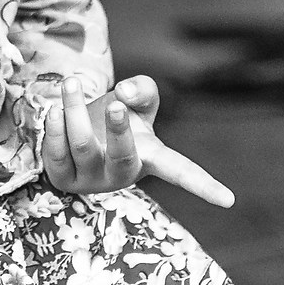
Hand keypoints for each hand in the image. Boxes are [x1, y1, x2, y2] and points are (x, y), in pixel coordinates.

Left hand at [42, 74, 234, 207]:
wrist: (79, 128)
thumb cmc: (118, 116)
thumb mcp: (138, 100)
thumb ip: (142, 90)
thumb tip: (126, 92)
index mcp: (150, 158)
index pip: (181, 173)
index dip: (204, 185)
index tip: (229, 200)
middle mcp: (122, 173)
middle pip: (123, 156)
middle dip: (119, 130)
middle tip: (116, 104)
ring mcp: (91, 180)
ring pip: (83, 146)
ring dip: (75, 112)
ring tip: (70, 83)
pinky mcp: (62, 178)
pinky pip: (55, 155)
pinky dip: (54, 129)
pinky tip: (55, 110)